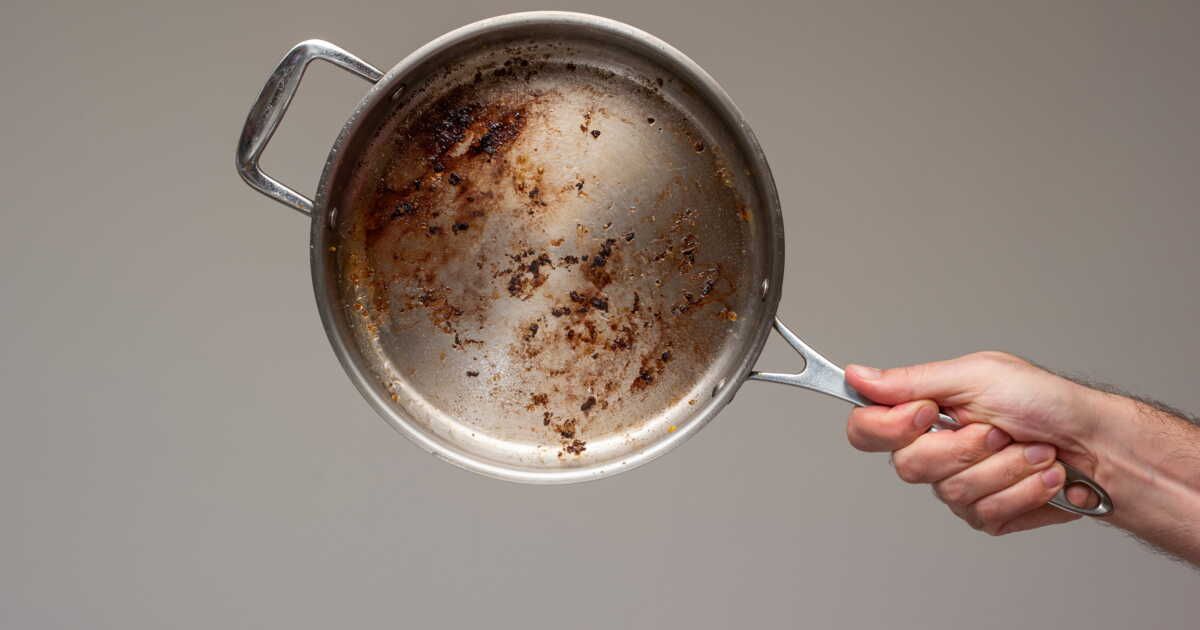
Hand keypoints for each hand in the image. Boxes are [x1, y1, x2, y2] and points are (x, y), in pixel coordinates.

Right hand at [844, 352, 1097, 534]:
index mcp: (922, 412)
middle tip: (1000, 430)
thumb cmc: (1045, 401)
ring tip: (1036, 451)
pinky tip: (1045, 475)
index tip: (929, 412)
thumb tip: (856, 376)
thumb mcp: (976, 375)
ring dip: (1006, 468)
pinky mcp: (987, 516)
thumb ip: (911, 380)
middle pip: (908, 466)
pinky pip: (985, 513)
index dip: (888, 426)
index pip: (865, 429)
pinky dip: (1024, 490)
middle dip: (966, 447)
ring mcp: (958, 487)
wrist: (1099, 443)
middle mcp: (933, 452)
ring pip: (953, 492)